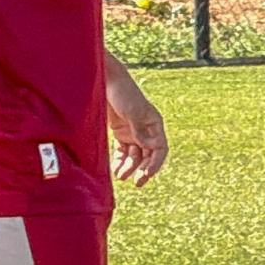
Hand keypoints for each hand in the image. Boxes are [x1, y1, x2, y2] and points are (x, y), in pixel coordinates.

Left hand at [107, 65, 166, 185]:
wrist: (104, 81)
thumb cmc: (122, 93)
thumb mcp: (133, 111)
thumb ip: (140, 130)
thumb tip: (150, 147)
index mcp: (154, 124)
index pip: (160, 149)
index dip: (155, 163)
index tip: (146, 175)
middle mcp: (145, 130)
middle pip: (148, 155)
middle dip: (143, 169)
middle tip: (137, 183)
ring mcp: (132, 132)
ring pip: (134, 156)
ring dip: (129, 167)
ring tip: (121, 176)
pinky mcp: (119, 132)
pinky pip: (121, 151)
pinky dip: (119, 161)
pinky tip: (116, 170)